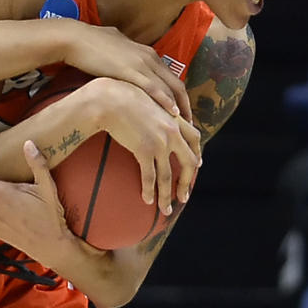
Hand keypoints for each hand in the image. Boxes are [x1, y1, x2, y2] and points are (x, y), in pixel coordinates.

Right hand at [67, 23, 191, 122]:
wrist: (77, 39)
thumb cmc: (92, 44)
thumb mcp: (118, 49)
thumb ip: (129, 57)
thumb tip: (129, 62)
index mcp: (148, 54)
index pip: (171, 78)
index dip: (179, 96)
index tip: (183, 112)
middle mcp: (150, 58)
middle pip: (176, 84)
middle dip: (185, 105)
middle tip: (190, 123)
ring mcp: (141, 64)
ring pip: (169, 88)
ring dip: (179, 107)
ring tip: (185, 124)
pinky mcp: (130, 71)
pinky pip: (153, 88)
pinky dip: (165, 101)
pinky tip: (172, 114)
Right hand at [79, 77, 198, 213]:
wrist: (110, 100)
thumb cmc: (124, 98)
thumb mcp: (150, 103)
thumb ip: (159, 114)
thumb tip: (156, 123)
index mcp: (175, 119)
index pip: (194, 139)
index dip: (196, 154)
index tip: (197, 165)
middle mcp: (172, 133)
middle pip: (188, 163)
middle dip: (186, 182)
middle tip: (183, 196)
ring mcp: (160, 143)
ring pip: (168, 176)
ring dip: (167, 195)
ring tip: (165, 209)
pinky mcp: (144, 151)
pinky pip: (149, 177)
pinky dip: (149, 190)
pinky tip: (147, 199)